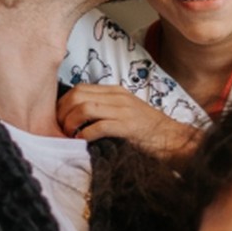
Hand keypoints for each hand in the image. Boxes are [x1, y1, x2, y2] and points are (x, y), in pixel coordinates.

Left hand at [57, 85, 199, 155]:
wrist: (174, 138)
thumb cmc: (148, 129)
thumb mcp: (125, 111)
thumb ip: (105, 108)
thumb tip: (78, 115)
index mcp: (115, 91)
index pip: (80, 88)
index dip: (63, 103)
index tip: (58, 118)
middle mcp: (118, 97)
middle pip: (78, 95)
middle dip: (62, 112)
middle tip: (59, 128)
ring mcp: (123, 111)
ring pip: (84, 108)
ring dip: (70, 123)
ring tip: (69, 135)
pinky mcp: (128, 127)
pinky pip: (98, 127)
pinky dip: (85, 135)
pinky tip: (82, 142)